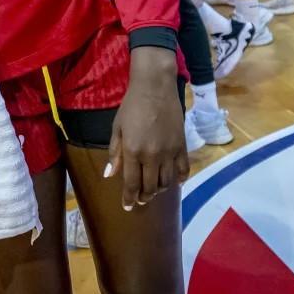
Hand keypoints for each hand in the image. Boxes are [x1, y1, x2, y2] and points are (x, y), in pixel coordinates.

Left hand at [106, 46, 186, 209]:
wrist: (155, 87)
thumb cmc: (131, 106)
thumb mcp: (117, 128)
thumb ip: (114, 153)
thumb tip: (109, 174)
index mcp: (132, 151)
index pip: (131, 183)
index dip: (128, 198)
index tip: (127, 207)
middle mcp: (152, 156)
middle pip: (150, 187)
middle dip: (144, 196)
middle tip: (140, 199)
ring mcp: (169, 152)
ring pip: (167, 182)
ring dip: (159, 190)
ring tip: (154, 189)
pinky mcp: (182, 147)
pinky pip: (183, 170)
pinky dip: (179, 179)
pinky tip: (174, 181)